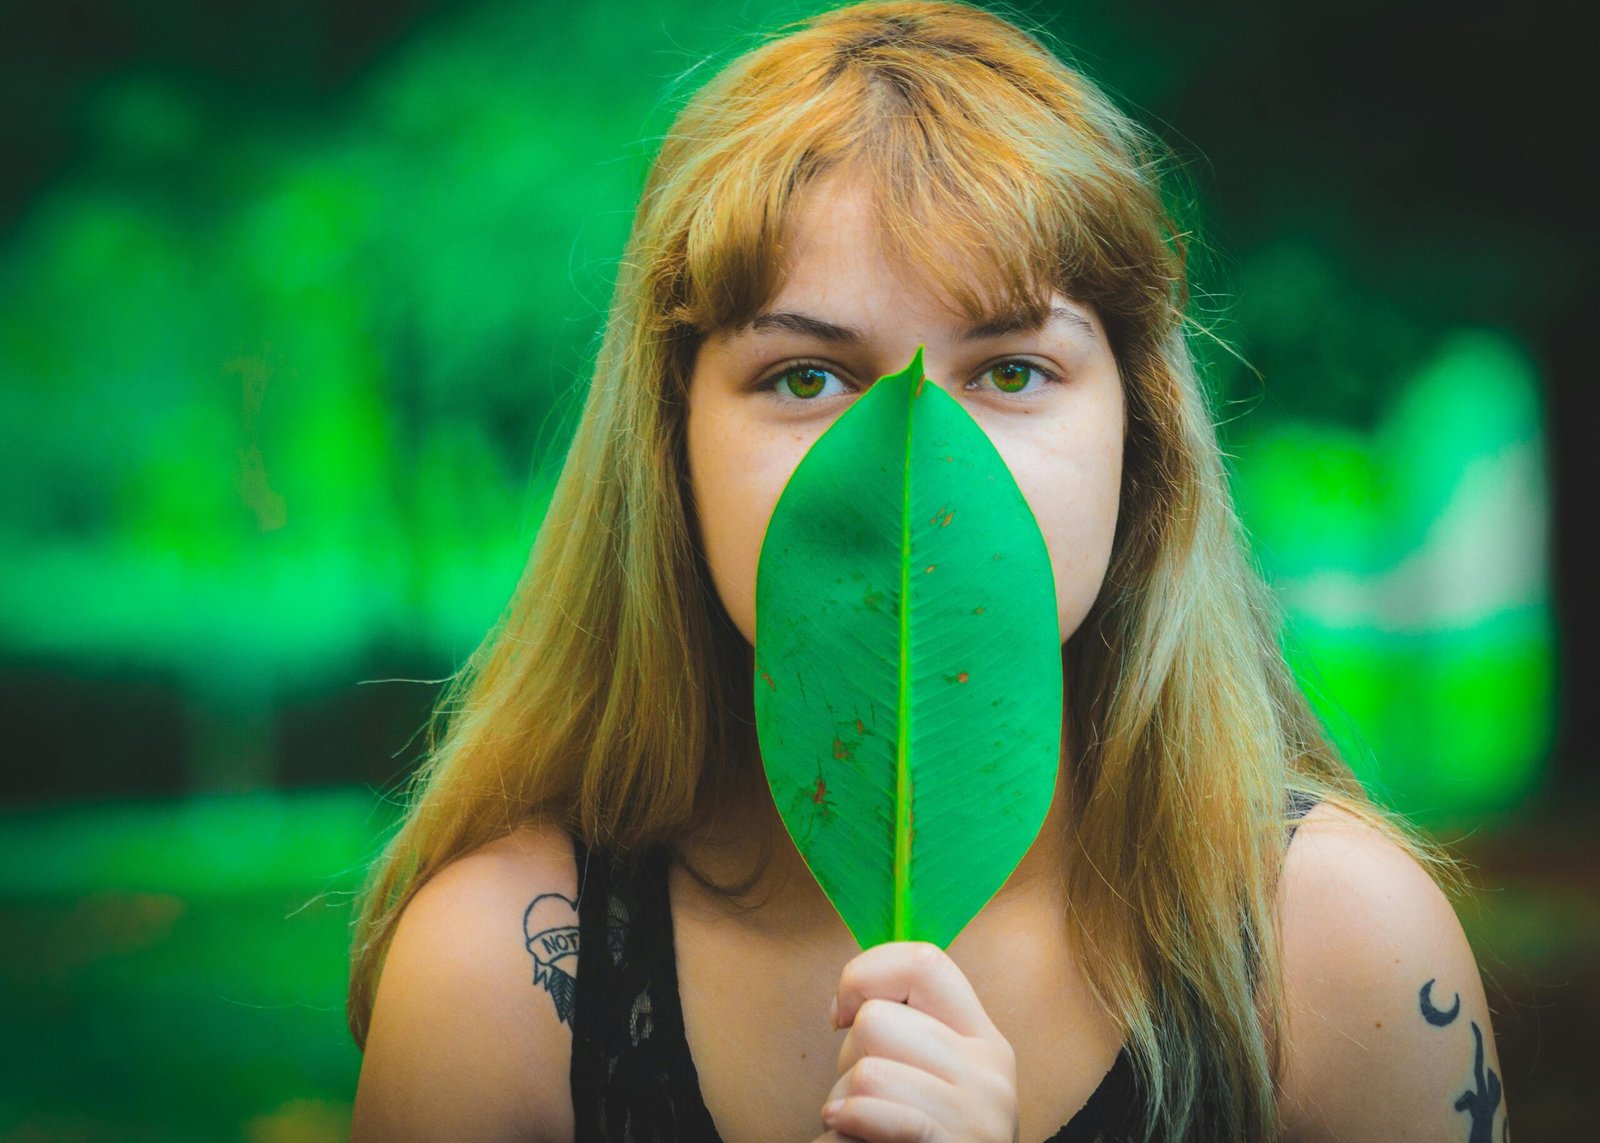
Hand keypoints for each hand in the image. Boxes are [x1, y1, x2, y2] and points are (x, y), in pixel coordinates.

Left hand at [814, 941, 1018, 1142]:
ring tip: (865, 1131)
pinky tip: (853, 1141)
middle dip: (847, 1061)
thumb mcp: (935, 1082)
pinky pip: (868, 1113)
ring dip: (841, 1106)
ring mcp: (977, 1115)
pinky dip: (844, 1130)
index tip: (842, 1015)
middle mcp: (990, 1071)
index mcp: (985, 1041)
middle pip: (877, 1020)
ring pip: (863, 1071)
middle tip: (866, 1102)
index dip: (867, 974)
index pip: (925, 961)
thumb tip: (848, 1004)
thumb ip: (908, 1036)